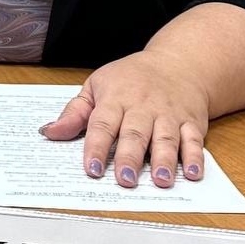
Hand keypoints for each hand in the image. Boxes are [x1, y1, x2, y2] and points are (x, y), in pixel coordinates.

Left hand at [39, 51, 210, 188]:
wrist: (177, 63)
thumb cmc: (131, 78)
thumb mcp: (97, 86)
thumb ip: (75, 113)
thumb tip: (49, 133)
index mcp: (116, 98)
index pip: (103, 124)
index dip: (97, 147)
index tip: (92, 169)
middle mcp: (143, 107)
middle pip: (135, 133)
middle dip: (130, 157)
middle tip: (125, 179)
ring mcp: (169, 115)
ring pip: (166, 138)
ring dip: (164, 160)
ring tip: (160, 180)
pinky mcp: (191, 122)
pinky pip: (194, 140)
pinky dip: (195, 157)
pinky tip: (193, 174)